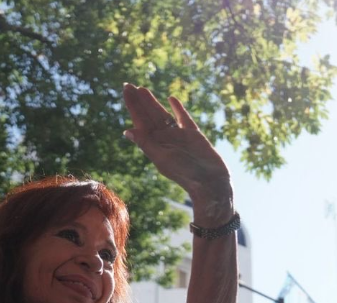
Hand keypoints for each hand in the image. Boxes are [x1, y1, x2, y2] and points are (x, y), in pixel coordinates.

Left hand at [122, 84, 232, 222]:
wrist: (210, 181)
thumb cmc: (185, 173)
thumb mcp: (162, 158)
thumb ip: (146, 143)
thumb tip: (127, 131)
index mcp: (154, 144)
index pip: (140, 121)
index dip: (132, 105)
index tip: (126, 89)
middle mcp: (164, 139)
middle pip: (149, 115)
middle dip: (139, 101)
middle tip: (128, 85)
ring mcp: (178, 136)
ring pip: (163, 115)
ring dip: (153, 103)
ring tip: (143, 89)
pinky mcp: (193, 134)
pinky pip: (183, 119)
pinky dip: (177, 109)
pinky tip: (171, 99)